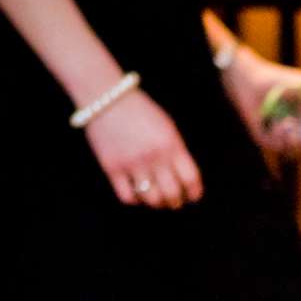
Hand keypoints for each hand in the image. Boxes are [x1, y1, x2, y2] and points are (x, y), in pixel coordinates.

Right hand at [86, 88, 202, 206]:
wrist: (106, 97)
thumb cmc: (140, 112)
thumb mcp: (167, 127)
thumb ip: (177, 151)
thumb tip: (185, 181)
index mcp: (171, 144)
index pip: (191, 179)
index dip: (194, 193)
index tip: (192, 196)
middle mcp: (154, 156)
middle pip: (172, 194)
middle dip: (175, 201)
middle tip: (174, 201)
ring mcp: (132, 163)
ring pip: (151, 199)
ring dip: (157, 203)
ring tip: (156, 199)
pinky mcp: (112, 167)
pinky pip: (128, 196)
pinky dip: (135, 199)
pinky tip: (137, 193)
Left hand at [223, 47, 300, 155]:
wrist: (251, 78)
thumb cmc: (279, 79)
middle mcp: (297, 129)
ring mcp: (281, 135)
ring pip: (295, 151)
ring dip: (294, 139)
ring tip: (288, 122)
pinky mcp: (266, 138)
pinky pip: (278, 147)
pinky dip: (280, 136)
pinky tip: (278, 123)